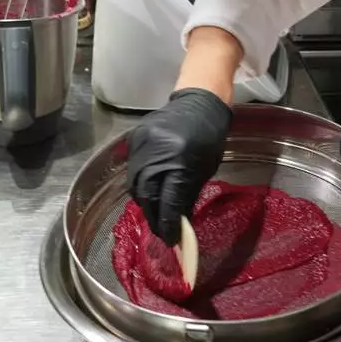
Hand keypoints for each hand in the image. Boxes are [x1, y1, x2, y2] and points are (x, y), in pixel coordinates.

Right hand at [127, 88, 230, 245]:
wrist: (198, 102)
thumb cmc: (209, 136)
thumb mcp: (205, 169)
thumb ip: (188, 195)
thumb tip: (177, 222)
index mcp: (180, 161)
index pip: (168, 202)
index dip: (167, 224)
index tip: (170, 239)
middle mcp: (157, 153)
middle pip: (146, 196)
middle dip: (153, 217)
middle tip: (161, 229)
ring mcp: (142, 145)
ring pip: (135, 185)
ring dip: (145, 202)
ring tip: (155, 212)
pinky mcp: (134, 139)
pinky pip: (132, 170)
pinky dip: (140, 184)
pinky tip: (149, 189)